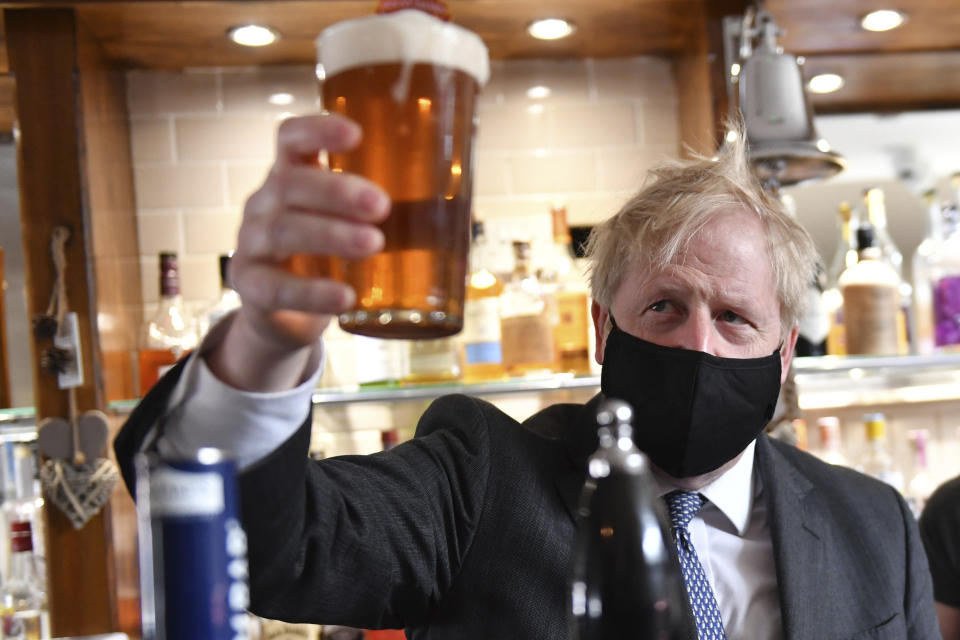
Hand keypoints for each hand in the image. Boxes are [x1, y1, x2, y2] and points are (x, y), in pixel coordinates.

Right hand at [210, 114, 389, 389]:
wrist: (285, 316)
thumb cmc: (326, 257)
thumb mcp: (346, 226)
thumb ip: (382, 212)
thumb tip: (459, 204)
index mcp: (290, 176)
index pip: (291, 138)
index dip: (317, 130)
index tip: (356, 134)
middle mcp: (264, 203)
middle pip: (290, 183)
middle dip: (336, 191)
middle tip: (381, 205)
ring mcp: (251, 244)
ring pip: (282, 231)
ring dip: (330, 235)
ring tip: (372, 244)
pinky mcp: (251, 287)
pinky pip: (275, 287)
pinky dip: (312, 292)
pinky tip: (344, 297)